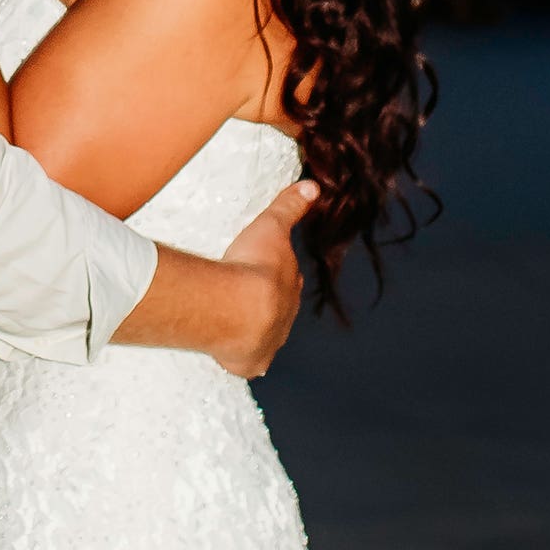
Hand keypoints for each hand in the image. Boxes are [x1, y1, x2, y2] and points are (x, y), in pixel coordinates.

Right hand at [216, 183, 314, 375]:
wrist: (238, 308)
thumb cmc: (254, 265)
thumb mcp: (271, 226)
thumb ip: (290, 207)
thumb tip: (314, 187)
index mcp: (289, 287)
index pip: (288, 280)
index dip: (278, 276)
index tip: (267, 272)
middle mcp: (285, 317)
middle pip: (279, 310)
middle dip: (268, 305)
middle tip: (247, 297)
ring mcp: (269, 342)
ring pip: (266, 337)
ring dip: (255, 331)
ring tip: (237, 324)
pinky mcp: (251, 362)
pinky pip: (249, 362)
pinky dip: (243, 358)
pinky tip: (235, 356)